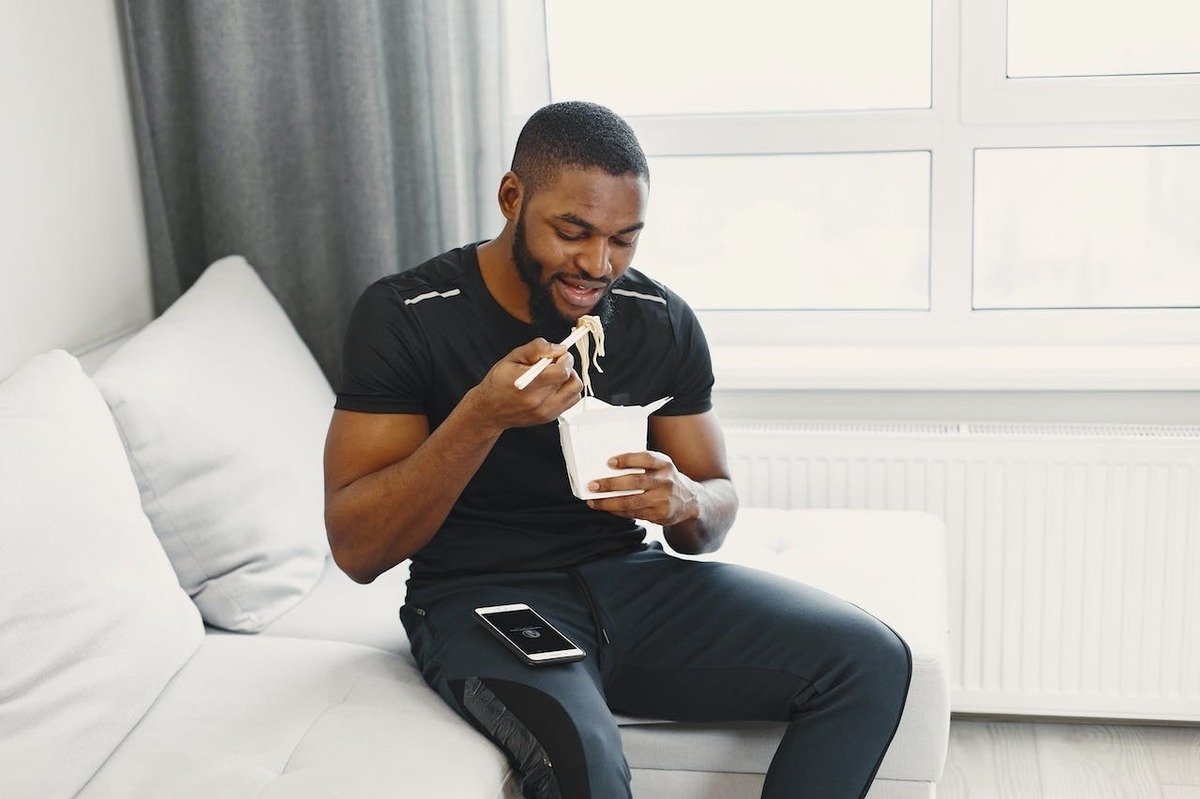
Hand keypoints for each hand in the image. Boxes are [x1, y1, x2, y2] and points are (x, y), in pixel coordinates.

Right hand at [466, 338, 582, 433]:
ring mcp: (546, 412)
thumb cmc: (498, 383)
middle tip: (555, 363)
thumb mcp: (513, 357)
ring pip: (575, 391)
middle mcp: (539, 401)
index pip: (562, 371)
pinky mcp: (549, 417)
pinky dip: (567, 390)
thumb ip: (537, 349)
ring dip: (569, 379)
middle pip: (572, 381)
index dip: (564, 359)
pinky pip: (571, 400)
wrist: (490, 410)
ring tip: (555, 375)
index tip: (559, 354)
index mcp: (529, 385)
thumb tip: (558, 348)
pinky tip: (554, 386)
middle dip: (567, 366)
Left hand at [584, 451, 698, 526]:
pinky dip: (618, 511)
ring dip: (609, 502)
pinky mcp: (660, 514)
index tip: (609, 462)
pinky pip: (634, 513)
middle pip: (635, 482)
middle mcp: (666, 480)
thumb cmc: (665, 480)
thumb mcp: (660, 468)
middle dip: (611, 484)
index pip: (645, 458)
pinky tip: (607, 508)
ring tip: (594, 501)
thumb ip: (641, 466)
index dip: (627, 459)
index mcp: (664, 464)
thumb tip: (608, 470)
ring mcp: (664, 499)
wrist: (690, 501)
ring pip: (632, 502)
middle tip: (592, 485)